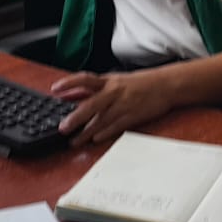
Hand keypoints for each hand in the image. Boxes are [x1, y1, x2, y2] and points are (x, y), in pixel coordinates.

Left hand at [51, 70, 175, 145]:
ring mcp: (124, 104)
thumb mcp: (116, 81)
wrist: (166, 85)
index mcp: (108, 81)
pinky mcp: (133, 116)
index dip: (69, 83)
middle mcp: (114, 92)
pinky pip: (116, 126)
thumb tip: (73, 94)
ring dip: (86, 132)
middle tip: (62, 128)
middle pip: (91, 105)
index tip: (55, 89)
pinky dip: (105, 133)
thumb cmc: (139, 83)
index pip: (85, 79)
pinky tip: (95, 140)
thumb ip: (95, 89)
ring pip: (101, 120)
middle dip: (75, 118)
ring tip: (75, 142)